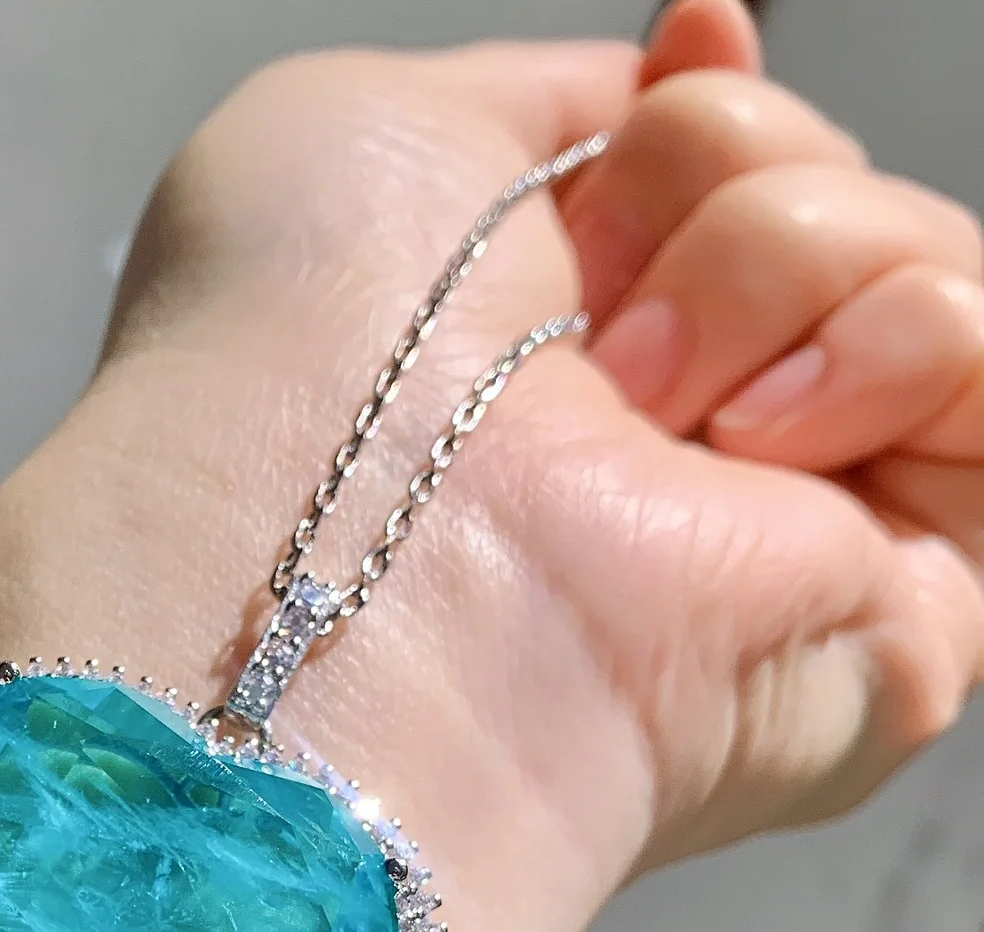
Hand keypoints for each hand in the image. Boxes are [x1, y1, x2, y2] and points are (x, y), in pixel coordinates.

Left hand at [71, 0, 982, 884]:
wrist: (330, 549)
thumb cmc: (289, 363)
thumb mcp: (370, 135)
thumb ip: (544, 100)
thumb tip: (682, 63)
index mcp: (551, 351)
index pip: (719, 185)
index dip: (718, 104)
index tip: (683, 49)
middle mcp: (667, 440)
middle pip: (822, 189)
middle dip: (718, 175)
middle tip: (587, 320)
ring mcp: (785, 522)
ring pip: (916, 255)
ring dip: (776, 263)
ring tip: (638, 405)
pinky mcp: (898, 602)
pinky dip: (886, 343)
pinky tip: (746, 441)